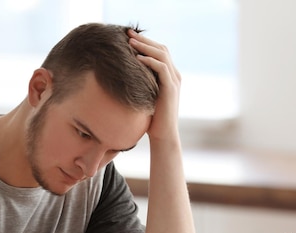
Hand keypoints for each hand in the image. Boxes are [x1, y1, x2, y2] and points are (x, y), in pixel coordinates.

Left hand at [127, 29, 181, 144]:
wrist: (162, 135)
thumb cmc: (151, 120)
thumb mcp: (144, 97)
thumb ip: (140, 85)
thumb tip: (121, 78)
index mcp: (169, 76)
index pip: (159, 52)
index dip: (145, 43)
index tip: (128, 37)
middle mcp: (174, 75)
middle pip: (161, 49)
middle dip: (144, 40)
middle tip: (128, 33)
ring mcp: (174, 81)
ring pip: (162, 55)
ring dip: (145, 46)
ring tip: (130, 42)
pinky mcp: (171, 88)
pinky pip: (161, 68)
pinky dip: (149, 61)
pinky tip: (136, 58)